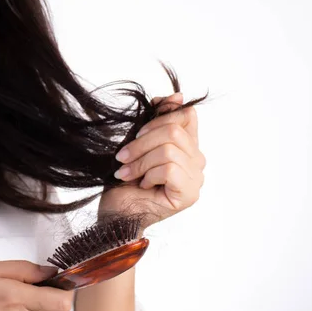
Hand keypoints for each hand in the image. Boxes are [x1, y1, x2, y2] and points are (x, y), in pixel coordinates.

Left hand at [101, 92, 205, 228]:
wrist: (114, 214)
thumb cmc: (124, 181)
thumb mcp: (139, 142)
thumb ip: (157, 120)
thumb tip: (177, 96)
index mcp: (188, 148)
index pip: (188, 116)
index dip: (163, 113)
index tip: (138, 129)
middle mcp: (197, 163)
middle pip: (175, 130)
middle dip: (142, 142)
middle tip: (122, 157)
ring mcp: (195, 180)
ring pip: (170, 149)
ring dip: (141, 160)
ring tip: (127, 173)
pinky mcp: (189, 194)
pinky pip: (169, 168)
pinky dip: (148, 174)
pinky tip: (141, 185)